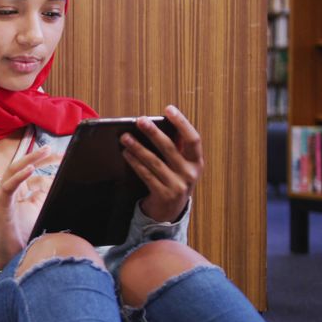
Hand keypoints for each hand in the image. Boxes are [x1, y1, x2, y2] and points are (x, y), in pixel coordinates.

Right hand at [0, 145, 59, 269]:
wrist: (8, 253)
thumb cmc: (21, 232)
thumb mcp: (37, 208)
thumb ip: (43, 194)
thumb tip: (57, 181)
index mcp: (15, 187)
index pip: (30, 168)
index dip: (45, 162)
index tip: (63, 157)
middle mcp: (7, 187)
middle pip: (22, 164)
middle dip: (40, 156)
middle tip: (56, 150)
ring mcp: (2, 194)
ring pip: (14, 169)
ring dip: (31, 159)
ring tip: (45, 152)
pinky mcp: (1, 204)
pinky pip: (9, 186)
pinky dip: (19, 176)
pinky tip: (30, 169)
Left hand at [120, 105, 203, 222]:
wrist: (170, 211)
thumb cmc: (174, 180)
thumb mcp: (181, 166)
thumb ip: (175, 148)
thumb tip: (156, 125)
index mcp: (197, 162)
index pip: (193, 139)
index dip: (182, 123)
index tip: (169, 109)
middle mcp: (190, 174)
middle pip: (170, 148)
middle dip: (154, 132)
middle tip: (140, 120)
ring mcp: (177, 186)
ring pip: (155, 162)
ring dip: (138, 147)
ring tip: (125, 137)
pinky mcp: (164, 195)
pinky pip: (146, 175)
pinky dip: (135, 162)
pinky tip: (126, 153)